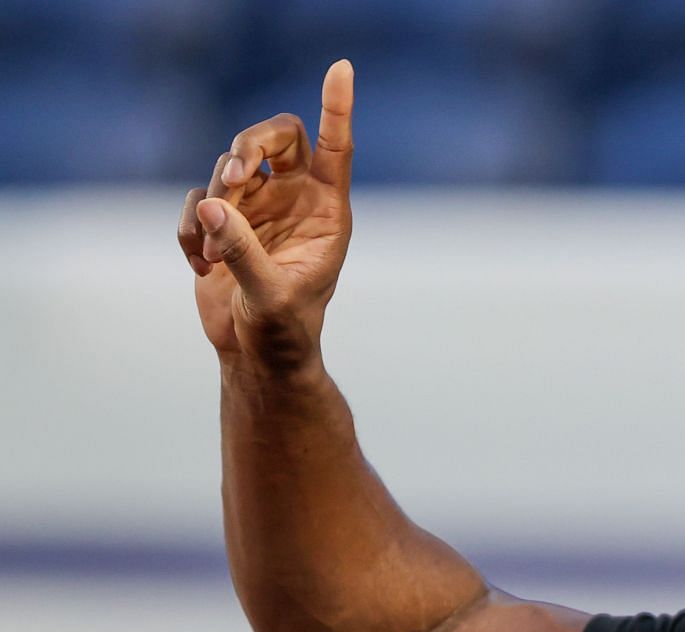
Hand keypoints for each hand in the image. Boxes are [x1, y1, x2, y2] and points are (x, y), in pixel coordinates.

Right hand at [176, 60, 354, 369]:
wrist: (257, 357)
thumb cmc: (284, 332)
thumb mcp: (270, 297)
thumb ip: (242, 252)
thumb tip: (213, 206)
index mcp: (327, 213)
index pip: (335, 147)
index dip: (336, 107)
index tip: (340, 68)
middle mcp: (295, 201)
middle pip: (273, 138)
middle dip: (245, 147)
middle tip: (231, 178)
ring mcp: (259, 208)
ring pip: (229, 166)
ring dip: (213, 199)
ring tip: (209, 250)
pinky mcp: (225, 222)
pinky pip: (199, 200)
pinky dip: (191, 229)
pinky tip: (199, 266)